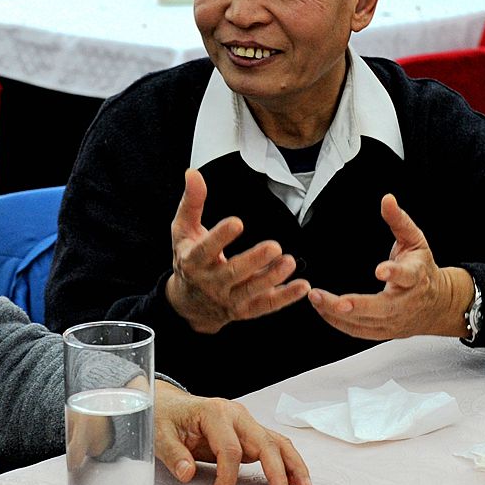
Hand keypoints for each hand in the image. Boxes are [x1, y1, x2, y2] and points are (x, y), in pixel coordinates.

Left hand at [154, 380, 312, 484]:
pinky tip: (296, 480)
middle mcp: (236, 414)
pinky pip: (273, 446)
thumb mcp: (161, 434)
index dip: (226, 479)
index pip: (230, 450)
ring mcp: (245, 422)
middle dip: (277, 473)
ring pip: (277, 442)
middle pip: (264, 443)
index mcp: (215, 412)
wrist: (169, 405)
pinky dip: (287, 462)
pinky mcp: (249, 432)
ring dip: (293, 466)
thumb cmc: (166, 417)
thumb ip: (174, 454)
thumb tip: (186, 473)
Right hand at [165, 168, 310, 332]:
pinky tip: (302, 286)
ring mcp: (228, 299)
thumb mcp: (183, 230)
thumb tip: (193, 173)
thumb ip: (191, 203)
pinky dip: (285, 298)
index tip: (237, 223)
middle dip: (253, 261)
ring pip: (251, 290)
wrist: (188, 303)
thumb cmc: (187, 259)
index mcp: (193, 261)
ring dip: (272, 277)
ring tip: (289, 262)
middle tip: (274, 246)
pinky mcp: (244, 310)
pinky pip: (266, 306)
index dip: (220, 237)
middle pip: (233, 273)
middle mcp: (210, 283)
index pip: (205, 250)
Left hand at [308, 194, 472, 338]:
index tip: (380, 270)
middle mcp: (406, 301)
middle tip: (330, 298)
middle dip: (355, 305)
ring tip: (316, 298)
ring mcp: (395, 320)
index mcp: (416, 277)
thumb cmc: (423, 269)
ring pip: (366, 322)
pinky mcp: (384, 331)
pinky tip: (322, 310)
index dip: (394, 272)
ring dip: (338, 313)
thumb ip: (398, 221)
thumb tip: (387, 200)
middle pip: (382, 308)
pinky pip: (359, 331)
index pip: (407, 275)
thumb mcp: (415, 241)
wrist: (438, 303)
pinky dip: (339, 323)